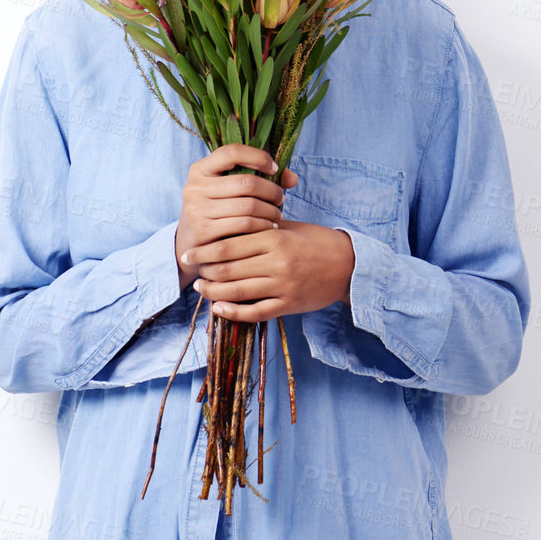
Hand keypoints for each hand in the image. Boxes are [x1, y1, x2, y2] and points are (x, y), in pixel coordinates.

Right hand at [175, 144, 297, 291]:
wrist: (190, 244)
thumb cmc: (217, 211)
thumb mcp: (228, 190)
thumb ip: (259, 178)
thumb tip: (293, 179)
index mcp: (200, 169)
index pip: (232, 152)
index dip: (258, 156)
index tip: (274, 168)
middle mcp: (194, 187)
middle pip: (246, 182)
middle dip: (271, 190)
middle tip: (281, 198)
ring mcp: (197, 209)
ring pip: (248, 206)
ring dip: (270, 211)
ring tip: (278, 215)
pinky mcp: (203, 230)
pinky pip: (244, 224)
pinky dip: (263, 225)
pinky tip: (269, 227)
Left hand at [182, 217, 355, 322]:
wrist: (350, 266)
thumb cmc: (317, 242)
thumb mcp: (290, 227)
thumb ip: (261, 228)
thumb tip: (228, 227)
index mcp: (275, 239)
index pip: (229, 245)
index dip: (205, 251)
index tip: (190, 252)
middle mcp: (277, 263)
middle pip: (228, 269)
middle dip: (204, 270)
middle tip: (191, 269)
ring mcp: (282, 286)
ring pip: (237, 292)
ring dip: (213, 292)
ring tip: (201, 288)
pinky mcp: (289, 305)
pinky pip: (255, 312)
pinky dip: (234, 312)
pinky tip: (219, 308)